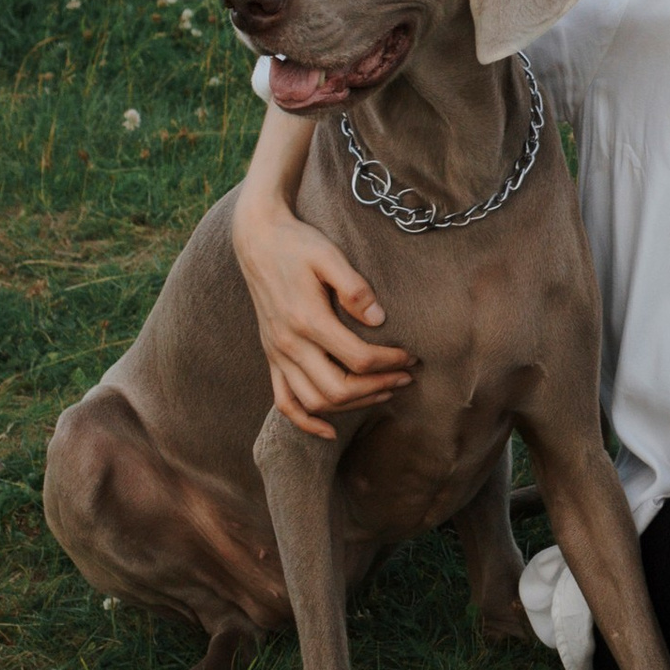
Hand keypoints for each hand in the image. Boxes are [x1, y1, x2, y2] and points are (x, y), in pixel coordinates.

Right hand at [234, 195, 413, 438]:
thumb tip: (380, 319)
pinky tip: (329, 430)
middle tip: (406, 377)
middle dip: (378, 387)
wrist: (258, 240)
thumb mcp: (328, 255)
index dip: (390, 362)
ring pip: (315, 401)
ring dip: (353, 405)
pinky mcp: (272, 356)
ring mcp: (278, 354)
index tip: (411, 355)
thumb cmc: (297, 244)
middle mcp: (289, 344)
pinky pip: (284, 401)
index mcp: (307, 320)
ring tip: (384, 391)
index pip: (357, 358)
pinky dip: (306, 422)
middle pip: (338, 389)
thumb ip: (354, 288)